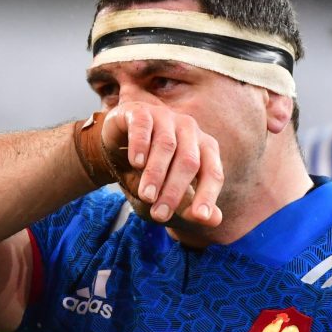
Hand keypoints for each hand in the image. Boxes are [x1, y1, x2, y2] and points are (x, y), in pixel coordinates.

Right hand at [102, 102, 223, 226]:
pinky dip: (141, 145)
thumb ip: (190, 205)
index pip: (212, 173)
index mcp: (205, 148)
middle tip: (160, 215)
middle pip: (189, 161)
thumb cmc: (150, 172)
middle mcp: (189, 130)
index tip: (199, 217)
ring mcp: (166, 117)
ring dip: (156, 174)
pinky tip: (136, 163)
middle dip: (175, 191)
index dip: (207, 195)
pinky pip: (144, 127)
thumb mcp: (168, 192)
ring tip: (147, 197)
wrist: (116, 147)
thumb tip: (216, 221)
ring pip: (166, 145)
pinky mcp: (140, 111)